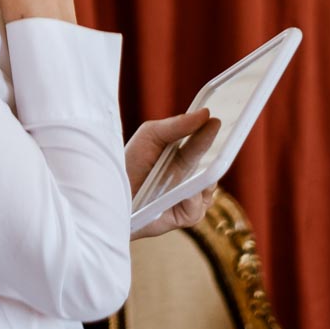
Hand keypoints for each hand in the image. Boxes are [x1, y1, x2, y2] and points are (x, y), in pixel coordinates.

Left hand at [126, 108, 220, 237]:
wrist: (112, 194)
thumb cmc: (129, 163)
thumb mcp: (150, 136)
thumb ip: (177, 125)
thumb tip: (205, 113)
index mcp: (187, 155)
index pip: (207, 141)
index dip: (212, 131)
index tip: (217, 119)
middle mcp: (194, 175)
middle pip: (213, 160)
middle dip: (214, 146)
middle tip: (215, 129)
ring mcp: (194, 196)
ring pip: (210, 182)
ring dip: (200, 173)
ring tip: (182, 168)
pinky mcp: (189, 215)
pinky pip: (198, 203)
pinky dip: (189, 196)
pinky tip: (177, 192)